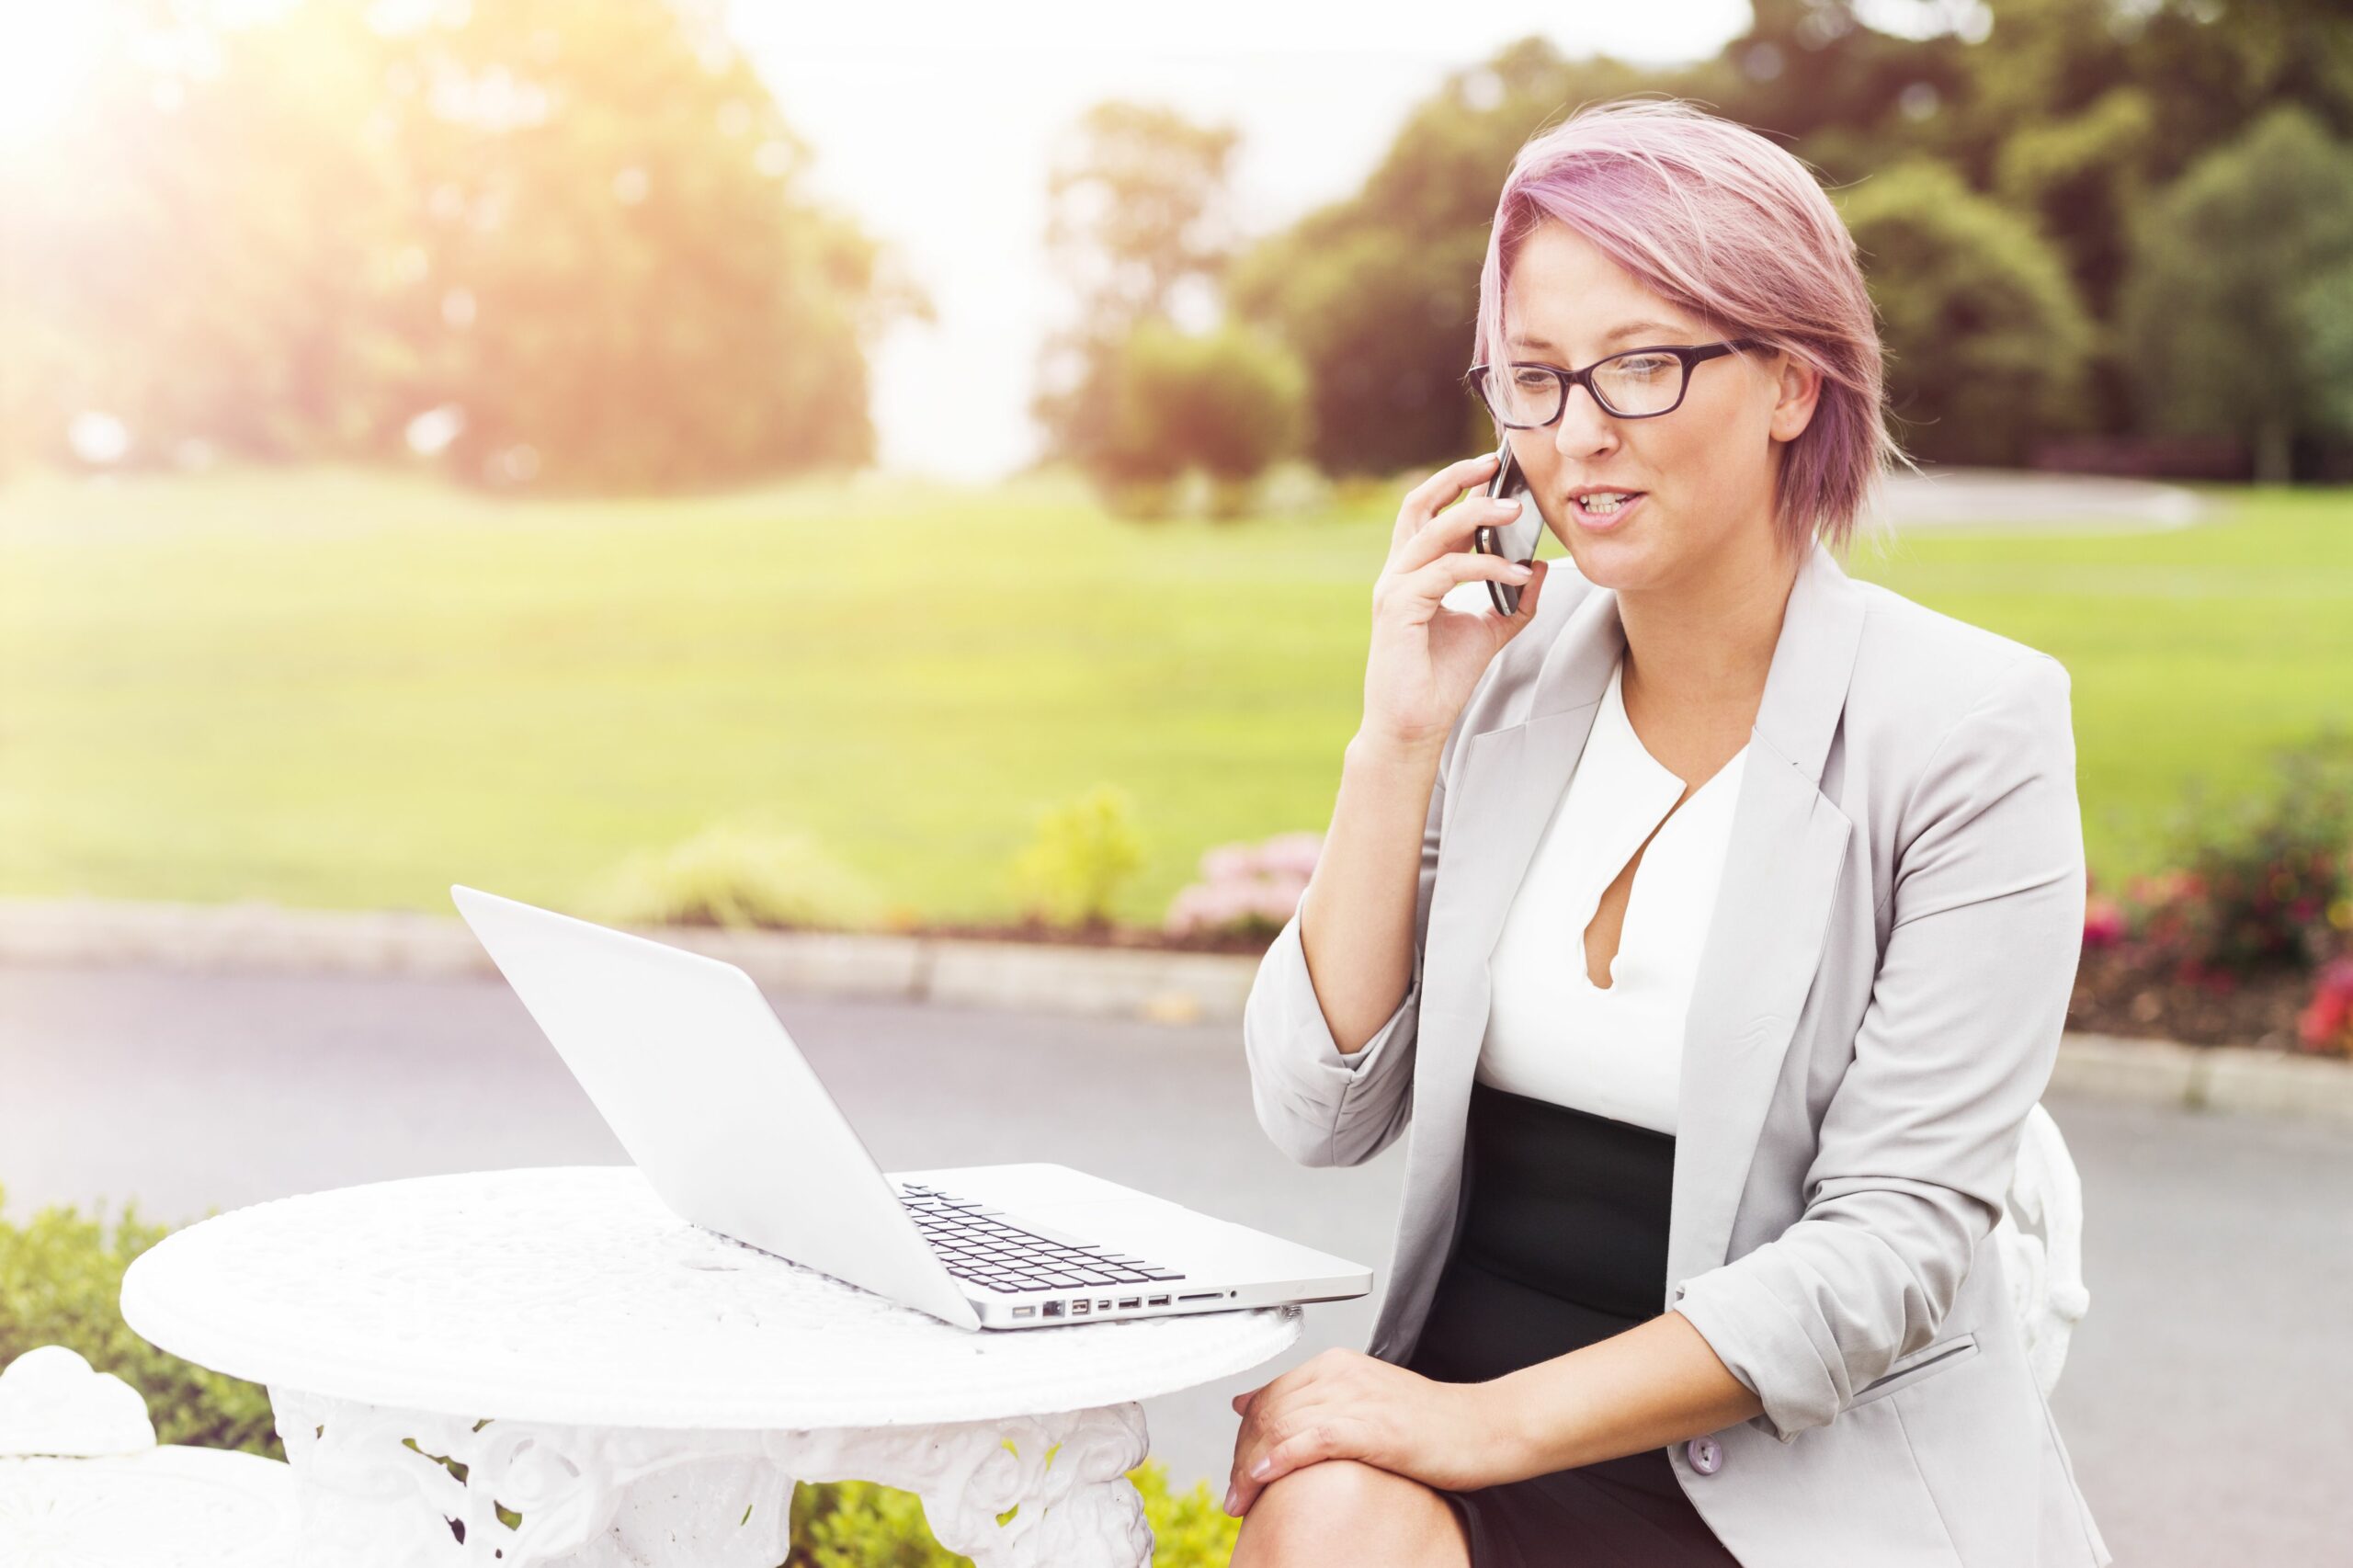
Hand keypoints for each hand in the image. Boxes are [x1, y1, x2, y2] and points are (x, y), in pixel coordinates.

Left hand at [1222, 1347, 1520, 1516]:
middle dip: (1240, 1456)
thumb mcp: (1362, 1402)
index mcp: (1337, 1366)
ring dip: (1251, 1467)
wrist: (1486, 1427)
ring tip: (1242, 1500)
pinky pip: (1313, 1438)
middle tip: (1234, 1495)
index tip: (1237, 1473)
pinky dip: (1282, 1457)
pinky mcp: (1374, 1425)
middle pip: (1268, 1412)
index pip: (1268, 1397)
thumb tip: (1246, 1403)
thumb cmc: (1432, 1425)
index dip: (1243, 1438)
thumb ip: (1309, 1402)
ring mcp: (1358, 1397)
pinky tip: (1264, 1477)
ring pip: (1282, 1425)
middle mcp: (1342, 1374)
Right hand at [1360, 451, 1550, 754]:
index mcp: (1412, 572)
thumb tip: (1540, 566)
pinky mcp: (1400, 608)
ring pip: (1434, 532)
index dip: (1456, 483)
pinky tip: (1515, 574)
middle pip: (1419, 504)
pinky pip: (1445, 572)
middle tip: (1496, 466)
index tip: (1492, 467)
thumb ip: (1513, 599)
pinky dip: (1484, 567)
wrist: (1415, 724)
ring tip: (1517, 514)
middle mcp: (1397, 572)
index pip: (1428, 512)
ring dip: (1478, 517)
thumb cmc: (1442, 678)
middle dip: (1456, 479)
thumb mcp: (1489, 630)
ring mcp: (1394, 588)